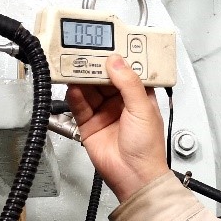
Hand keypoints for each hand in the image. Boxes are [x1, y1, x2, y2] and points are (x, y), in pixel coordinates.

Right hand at [65, 55, 170, 201]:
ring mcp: (104, 112)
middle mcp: (120, 101)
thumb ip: (129, 83)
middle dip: (94, 66)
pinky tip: (73, 89)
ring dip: (82, 78)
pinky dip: (74, 96)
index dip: (116, 57)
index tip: (106, 43)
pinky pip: (79, 105)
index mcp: (138, 95)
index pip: (125, 70)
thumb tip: (116, 61)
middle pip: (103, 77)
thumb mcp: (143, 109)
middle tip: (84, 53)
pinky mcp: (89, 123)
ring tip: (74, 67)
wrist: (134, 177)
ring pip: (89, 88)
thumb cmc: (147, 148)